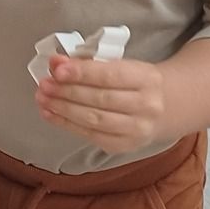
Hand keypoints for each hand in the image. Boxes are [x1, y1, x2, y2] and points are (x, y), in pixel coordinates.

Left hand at [35, 56, 169, 154]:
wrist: (166, 107)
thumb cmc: (136, 81)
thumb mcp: (121, 65)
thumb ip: (89, 63)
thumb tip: (56, 62)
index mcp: (147, 78)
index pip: (110, 76)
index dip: (82, 73)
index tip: (57, 69)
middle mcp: (147, 106)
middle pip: (100, 99)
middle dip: (67, 91)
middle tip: (44, 84)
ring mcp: (137, 129)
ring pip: (94, 119)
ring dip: (63, 109)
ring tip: (42, 98)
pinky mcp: (124, 146)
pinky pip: (91, 135)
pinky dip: (67, 124)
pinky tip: (50, 114)